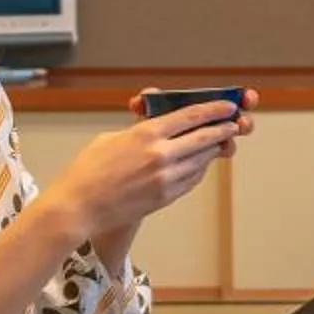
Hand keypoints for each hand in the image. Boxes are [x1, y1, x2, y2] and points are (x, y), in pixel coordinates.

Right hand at [43, 95, 250, 237]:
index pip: (191, 116)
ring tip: (219, 142)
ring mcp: (166, 178)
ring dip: (213, 149)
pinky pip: (192, 179)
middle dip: (224, 129)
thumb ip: (140, 128)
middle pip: (205, 137)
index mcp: (146, 133)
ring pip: (202, 159)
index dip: (214, 109)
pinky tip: (200, 163)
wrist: (79, 207)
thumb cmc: (88, 170)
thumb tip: (159, 122)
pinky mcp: (166, 197)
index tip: (228, 106)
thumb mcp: (112, 137)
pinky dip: (200, 168)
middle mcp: (161, 154)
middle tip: (235, 124)